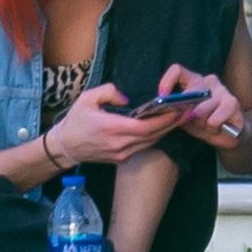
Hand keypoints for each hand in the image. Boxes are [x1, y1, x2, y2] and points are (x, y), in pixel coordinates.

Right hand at [51, 84, 169, 165]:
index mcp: (111, 128)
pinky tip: (162, 127)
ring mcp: (121, 154)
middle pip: (153, 135)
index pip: (146, 127)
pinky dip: (154, 137)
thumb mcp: (87, 99)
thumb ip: (108, 92)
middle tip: (186, 111)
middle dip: (171, 123)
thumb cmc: (75, 121)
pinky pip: (143, 147)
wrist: (64, 146)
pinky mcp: (121, 159)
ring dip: (165, 131)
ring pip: (150, 142)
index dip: (164, 120)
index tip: (178, 109)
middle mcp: (119, 144)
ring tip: (179, 117)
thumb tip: (126, 99)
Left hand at [159, 63, 246, 150]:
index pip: (177, 71)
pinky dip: (211, 126)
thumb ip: (175, 112)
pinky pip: (214, 118)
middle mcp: (208, 81)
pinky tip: (216, 128)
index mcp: (193, 82)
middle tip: (188, 121)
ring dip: (200, 122)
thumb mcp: (184, 118)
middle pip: (191, 91)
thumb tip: (170, 112)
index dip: (167, 82)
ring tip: (206, 127)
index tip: (162, 97)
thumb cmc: (203, 124)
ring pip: (202, 108)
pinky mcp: (232, 102)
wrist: (229, 135)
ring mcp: (222, 90)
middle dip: (186, 111)